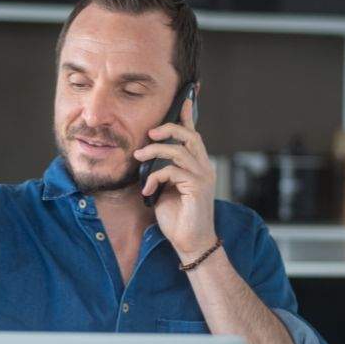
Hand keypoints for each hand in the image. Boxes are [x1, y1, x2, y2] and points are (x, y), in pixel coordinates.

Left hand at [134, 95, 216, 260]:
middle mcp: (205, 168)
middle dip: (168, 129)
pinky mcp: (198, 188)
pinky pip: (173, 171)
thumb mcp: (166, 189)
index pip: (193, 135)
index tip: (183, 100)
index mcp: (198, 166)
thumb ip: (163, 171)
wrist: (190, 244)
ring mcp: (203, 177)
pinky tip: (147, 189)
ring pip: (179, 151)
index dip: (188, 117)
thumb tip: (147, 156)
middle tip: (148, 134)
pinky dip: (155, 177)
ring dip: (155, 152)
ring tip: (139, 157)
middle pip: (190, 136)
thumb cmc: (178, 218)